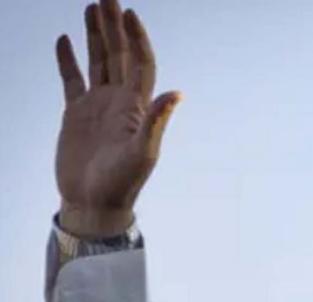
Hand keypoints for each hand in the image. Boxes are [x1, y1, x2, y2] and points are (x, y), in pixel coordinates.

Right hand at [55, 0, 179, 237]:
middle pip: (118, 55)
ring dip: (95, 36)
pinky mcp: (75, 114)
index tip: (130, 13)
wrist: (93, 202)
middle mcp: (119, 101)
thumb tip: (177, 94)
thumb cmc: (122, 182)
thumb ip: (156, 121)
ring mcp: (97, 106)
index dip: (137, 39)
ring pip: (97, 62)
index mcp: (136, 107)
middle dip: (114, 27)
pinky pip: (71, 79)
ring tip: (91, 7)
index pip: (140, 63)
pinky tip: (65, 39)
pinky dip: (68, 59)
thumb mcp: (143, 152)